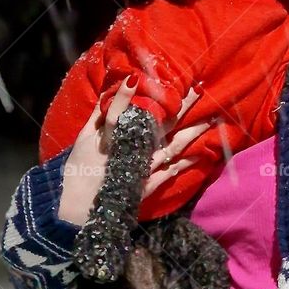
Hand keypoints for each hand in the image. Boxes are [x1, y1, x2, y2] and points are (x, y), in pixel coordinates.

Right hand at [58, 78, 217, 225]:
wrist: (79, 210)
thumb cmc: (78, 172)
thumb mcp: (82, 141)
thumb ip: (95, 117)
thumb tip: (108, 93)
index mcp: (110, 138)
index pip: (118, 113)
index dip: (125, 96)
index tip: (137, 78)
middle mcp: (129, 150)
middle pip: (158, 125)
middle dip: (179, 107)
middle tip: (198, 90)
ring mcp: (141, 168)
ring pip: (171, 147)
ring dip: (191, 133)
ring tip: (210, 120)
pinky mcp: (146, 185)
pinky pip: (169, 173)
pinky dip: (184, 163)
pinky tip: (201, 153)